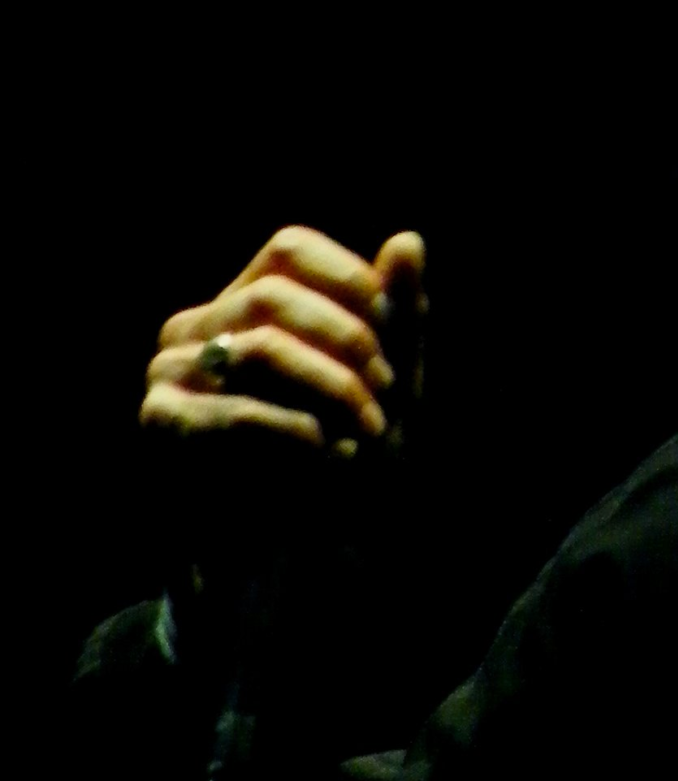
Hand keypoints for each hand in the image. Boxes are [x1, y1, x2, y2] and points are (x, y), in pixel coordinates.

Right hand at [141, 226, 425, 455]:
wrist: (302, 541)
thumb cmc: (345, 448)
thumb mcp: (387, 378)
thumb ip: (397, 313)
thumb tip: (410, 239)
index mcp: (248, 302)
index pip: (289, 249)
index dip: (347, 278)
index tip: (391, 325)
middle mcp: (199, 325)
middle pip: (274, 295)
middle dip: (347, 339)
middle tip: (386, 388)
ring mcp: (171, 371)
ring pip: (261, 348)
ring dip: (334, 389)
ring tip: (370, 428)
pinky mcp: (164, 423)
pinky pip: (238, 411)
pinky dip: (298, 431)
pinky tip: (334, 453)